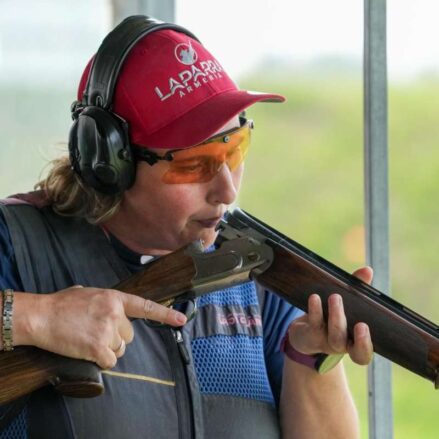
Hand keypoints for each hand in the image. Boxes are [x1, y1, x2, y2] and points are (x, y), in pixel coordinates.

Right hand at [25, 286, 186, 368]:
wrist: (41, 316)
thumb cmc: (61, 304)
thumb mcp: (88, 293)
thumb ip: (105, 301)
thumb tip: (109, 309)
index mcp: (115, 298)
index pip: (145, 307)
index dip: (165, 314)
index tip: (181, 320)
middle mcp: (115, 314)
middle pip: (129, 335)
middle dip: (116, 337)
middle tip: (96, 332)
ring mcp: (107, 331)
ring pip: (119, 349)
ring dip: (107, 349)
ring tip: (88, 340)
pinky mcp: (97, 348)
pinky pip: (109, 361)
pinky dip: (100, 360)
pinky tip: (87, 352)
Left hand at [288, 267, 373, 365]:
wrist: (306, 333)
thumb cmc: (333, 316)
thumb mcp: (348, 303)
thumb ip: (359, 288)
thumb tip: (367, 270)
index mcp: (354, 342)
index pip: (362, 353)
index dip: (365, 345)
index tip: (365, 327)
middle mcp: (340, 345)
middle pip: (345, 343)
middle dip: (354, 334)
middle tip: (361, 322)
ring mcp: (324, 341)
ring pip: (332, 334)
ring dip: (335, 316)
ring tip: (336, 297)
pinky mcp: (309, 334)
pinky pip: (314, 323)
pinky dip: (315, 309)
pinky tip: (315, 297)